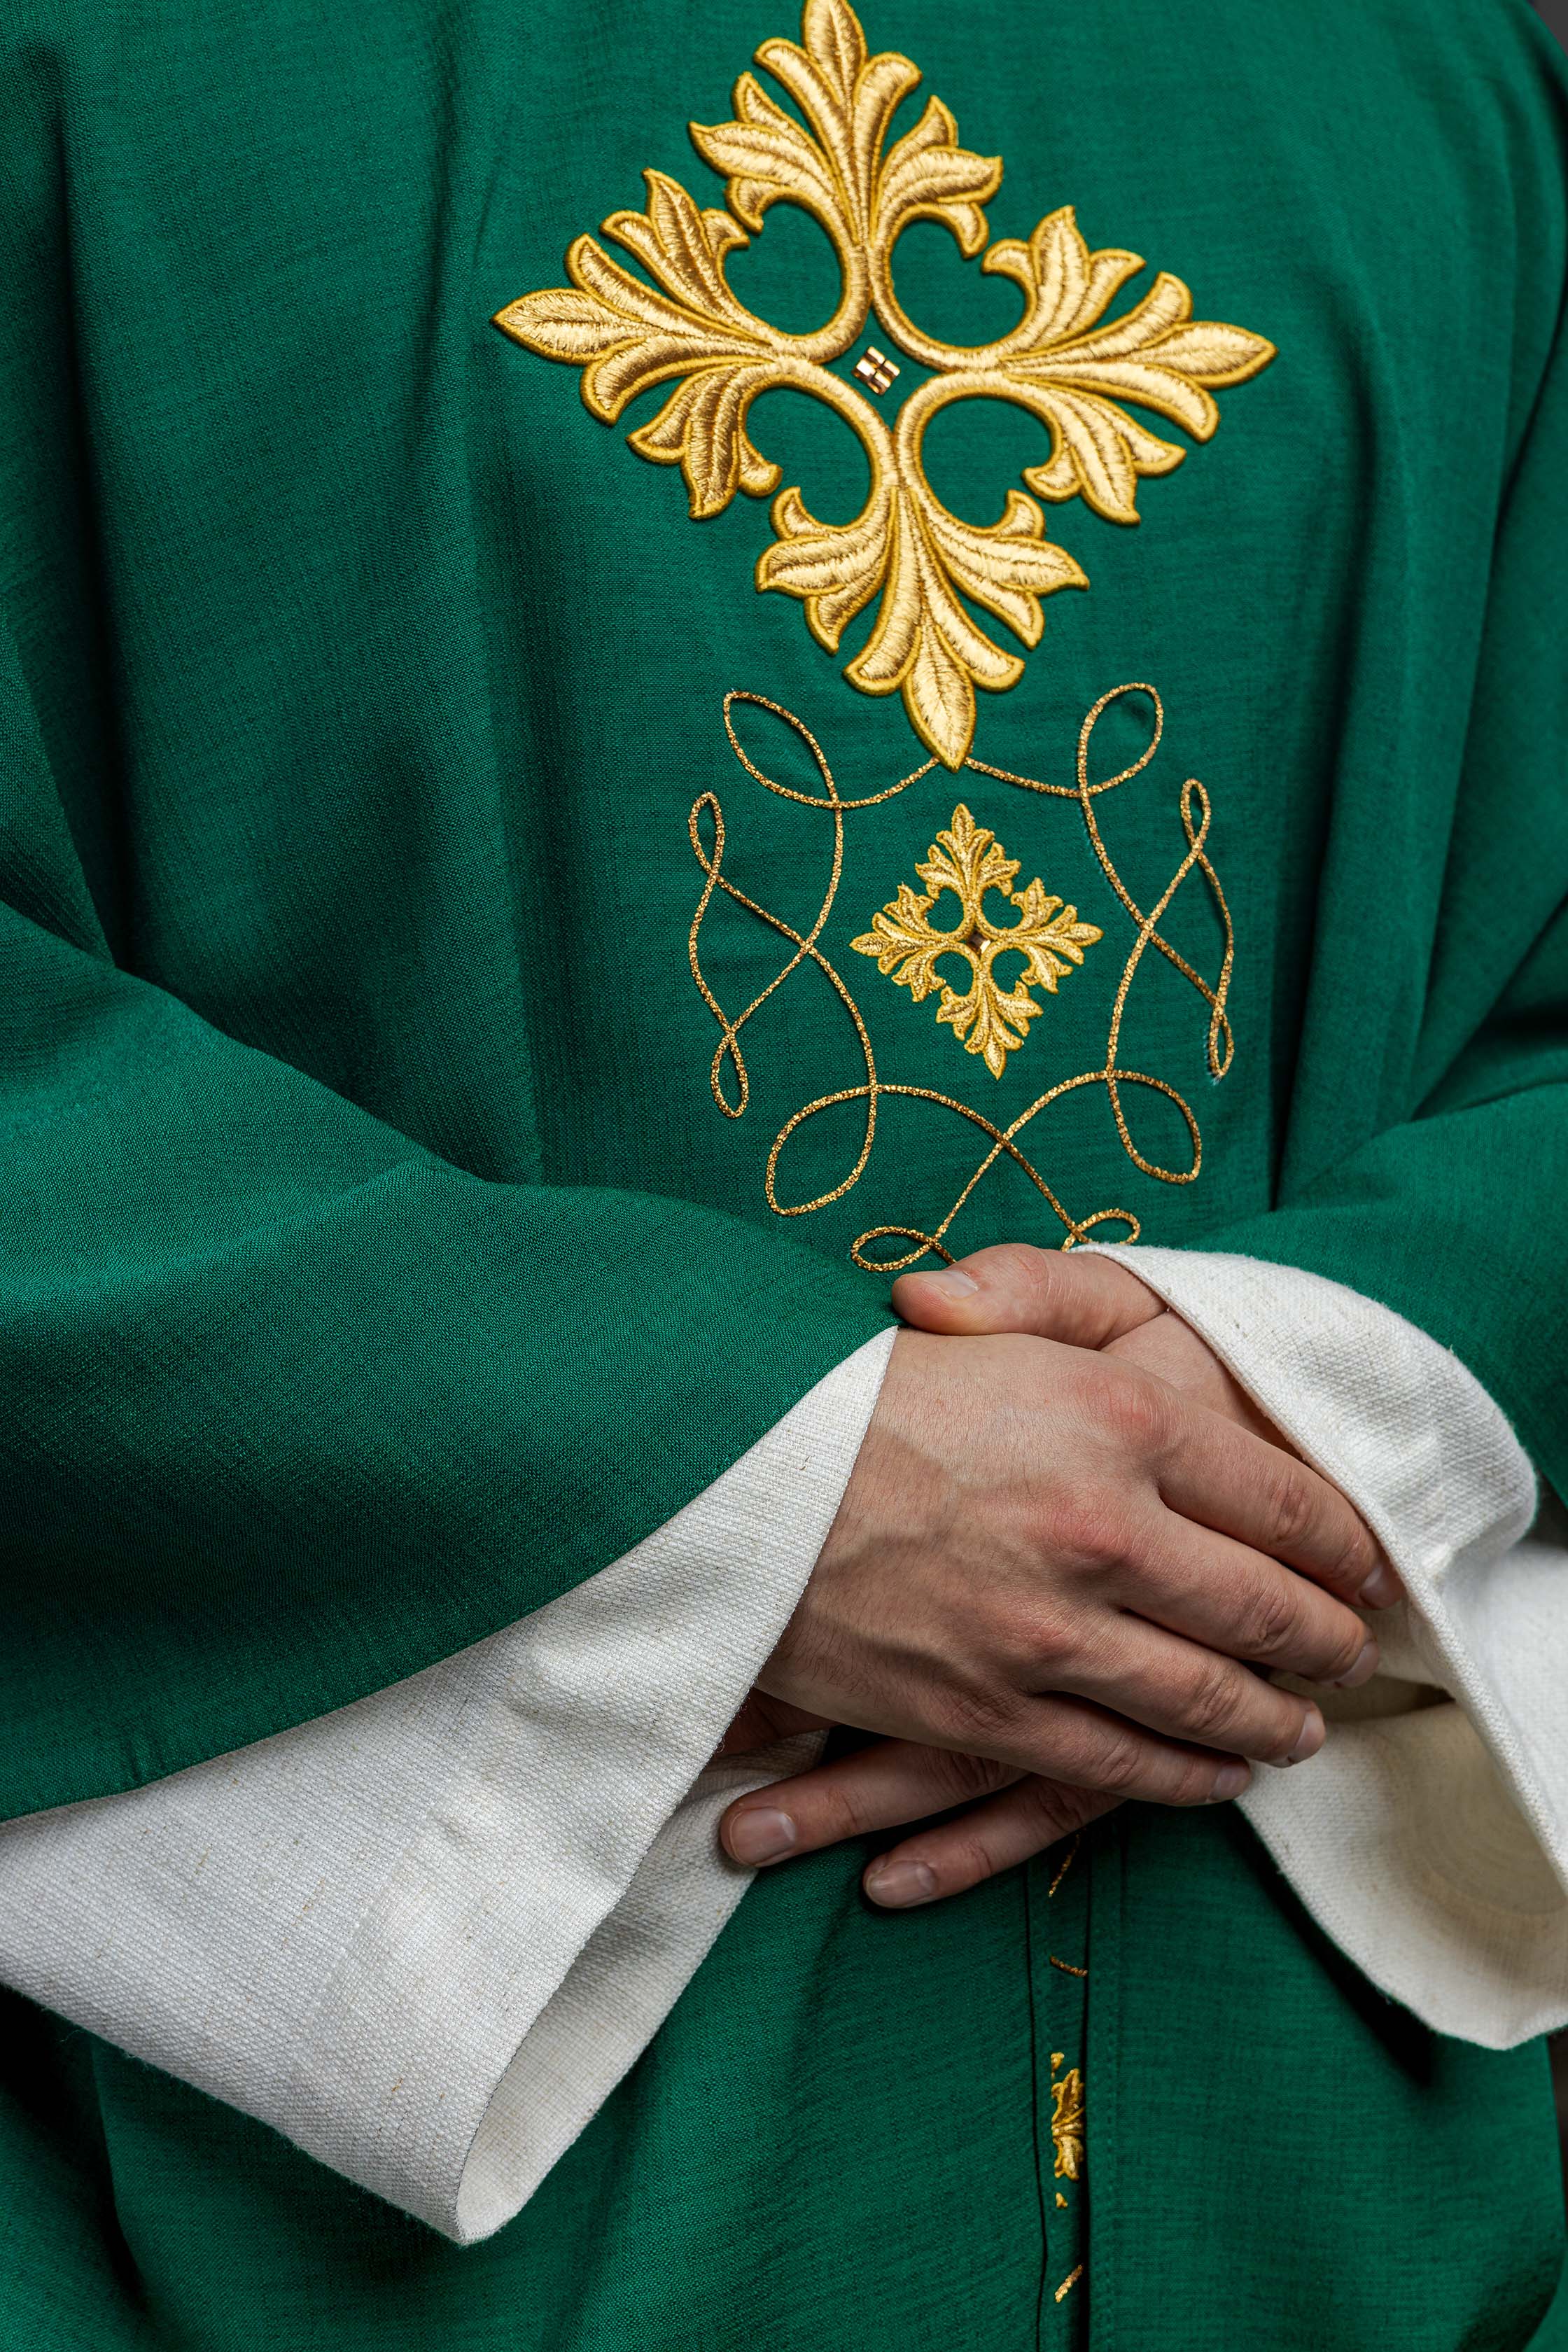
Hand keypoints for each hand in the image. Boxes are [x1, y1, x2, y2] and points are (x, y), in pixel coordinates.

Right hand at [724, 1245, 1398, 1903]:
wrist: (716, 1472)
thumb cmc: (848, 1388)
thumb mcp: (981, 1317)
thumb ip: (1076, 1319)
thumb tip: (1146, 1348)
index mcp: (1116, 1417)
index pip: (1281, 1496)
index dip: (1338, 1538)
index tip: (1359, 1560)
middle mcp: (1103, 1528)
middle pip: (1264, 1607)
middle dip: (1322, 1637)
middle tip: (1347, 1650)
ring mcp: (1047, 1632)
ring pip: (1205, 1700)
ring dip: (1270, 1720)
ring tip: (1301, 1728)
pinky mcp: (985, 1709)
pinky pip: (1117, 1767)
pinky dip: (1183, 1778)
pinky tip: (1216, 1777)